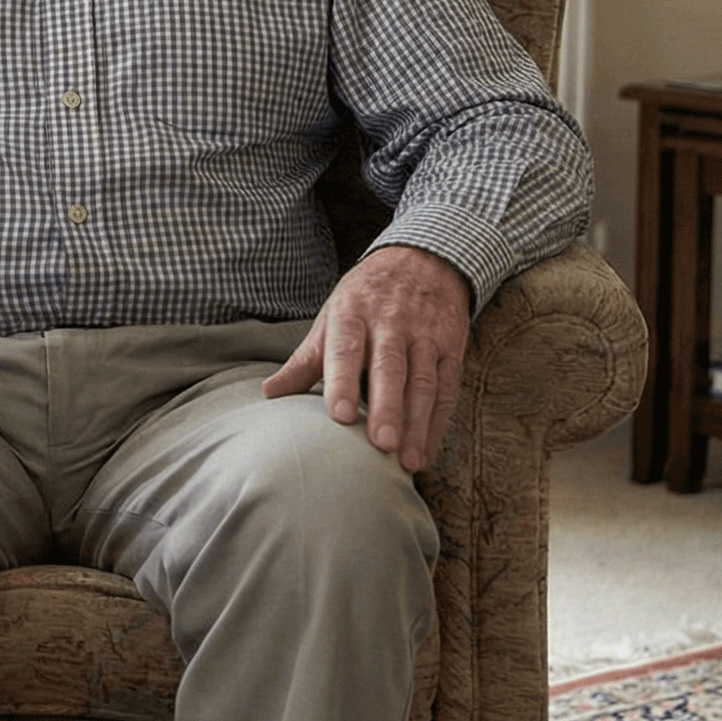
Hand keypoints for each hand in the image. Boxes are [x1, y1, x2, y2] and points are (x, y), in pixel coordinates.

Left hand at [261, 244, 471, 472]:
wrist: (422, 259)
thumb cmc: (366, 299)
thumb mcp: (333, 317)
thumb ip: (305, 360)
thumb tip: (269, 394)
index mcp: (353, 313)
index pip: (346, 349)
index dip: (343, 382)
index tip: (340, 416)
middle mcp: (391, 322)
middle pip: (390, 368)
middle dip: (387, 407)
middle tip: (380, 444)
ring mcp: (425, 334)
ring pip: (423, 381)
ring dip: (416, 424)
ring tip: (407, 460)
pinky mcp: (451, 347)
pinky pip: (446, 388)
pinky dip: (437, 422)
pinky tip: (426, 450)